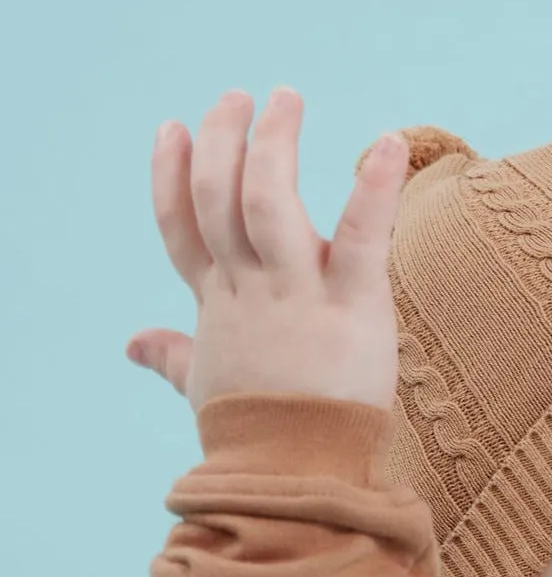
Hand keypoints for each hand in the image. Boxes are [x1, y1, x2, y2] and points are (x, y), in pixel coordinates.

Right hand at [126, 87, 407, 412]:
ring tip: (285, 100)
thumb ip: (175, 356)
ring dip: (272, 143)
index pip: (182, 229)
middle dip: (221, 142)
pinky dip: (376, 187)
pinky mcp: (353, 305)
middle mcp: (250, 291)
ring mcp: (297, 295)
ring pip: (268, 199)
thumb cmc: (258, 437)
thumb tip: (136, 343)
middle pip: (219, 199)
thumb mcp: (207, 386)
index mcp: (218, 307)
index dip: (171, 176)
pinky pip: (361, 235)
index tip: (172, 129)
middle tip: (237, 99)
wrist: (297, 477)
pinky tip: (390, 144)